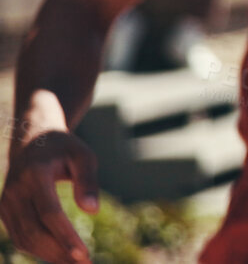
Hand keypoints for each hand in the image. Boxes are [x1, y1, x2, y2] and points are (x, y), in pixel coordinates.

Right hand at [0, 129, 97, 263]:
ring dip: (48, 255)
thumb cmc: (63, 148)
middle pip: (34, 231)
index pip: (49, 213)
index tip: (83, 255)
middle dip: (59, 252)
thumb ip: (88, 180)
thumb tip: (93, 210)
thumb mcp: (82, 155)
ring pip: (24, 238)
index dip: (65, 236)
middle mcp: (15, 190)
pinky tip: (60, 255)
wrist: (31, 140)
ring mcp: (5, 202)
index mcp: (35, 174)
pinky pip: (19, 236)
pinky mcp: (3, 210)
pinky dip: (38, 249)